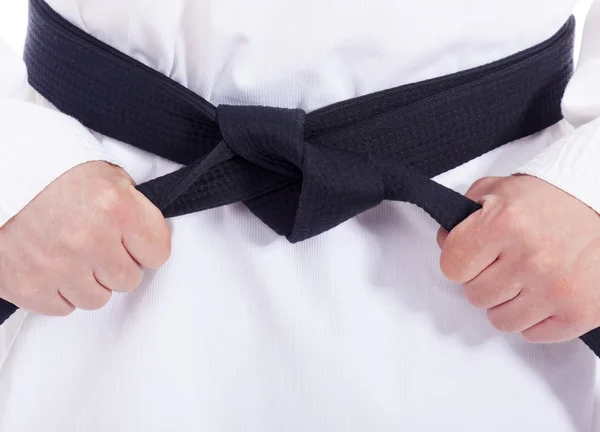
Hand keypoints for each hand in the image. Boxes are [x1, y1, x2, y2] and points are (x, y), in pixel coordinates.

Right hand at [0, 161, 170, 315]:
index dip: (146, 247)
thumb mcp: (107, 176)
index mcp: (115, 208)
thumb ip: (134, 210)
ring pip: (97, 299)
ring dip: (89, 281)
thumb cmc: (51, 173)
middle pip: (128, 280)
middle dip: (116, 264)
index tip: (134, 242)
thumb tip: (148, 240)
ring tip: (72, 255)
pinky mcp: (28, 286)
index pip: (157, 253)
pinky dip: (59, 291)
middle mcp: (88, 239)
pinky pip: (62, 308)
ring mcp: (58, 266)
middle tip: (98, 245)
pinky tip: (52, 266)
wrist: (1, 174)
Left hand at [437, 175, 599, 342]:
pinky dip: (533, 318)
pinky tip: (543, 293)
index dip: (459, 260)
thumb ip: (463, 214)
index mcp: (504, 223)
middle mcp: (530, 257)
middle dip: (484, 280)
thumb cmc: (552, 200)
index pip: (451, 266)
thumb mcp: (500, 190)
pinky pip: (532, 334)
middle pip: (474, 295)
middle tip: (504, 263)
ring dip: (506, 302)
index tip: (473, 255)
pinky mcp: (580, 313)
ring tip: (525, 278)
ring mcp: (556, 289)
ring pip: (500, 320)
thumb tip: (445, 243)